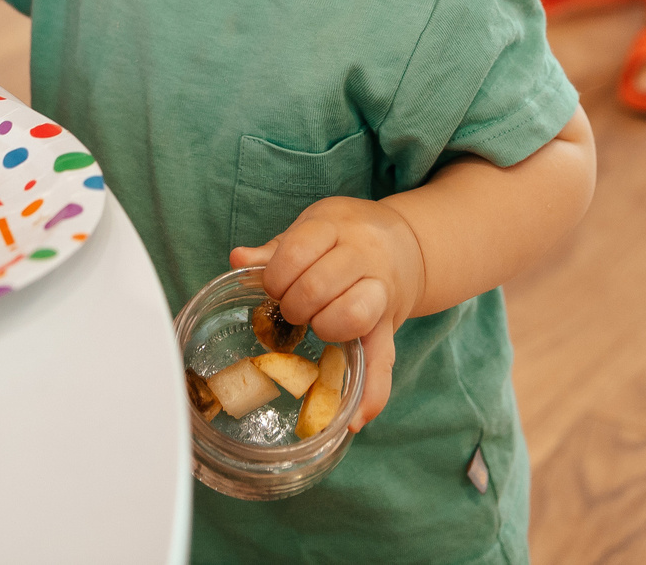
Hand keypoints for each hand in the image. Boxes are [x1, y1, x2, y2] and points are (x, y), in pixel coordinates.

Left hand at [232, 197, 427, 429]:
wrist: (407, 243)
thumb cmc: (345, 238)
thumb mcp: (313, 229)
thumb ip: (277, 249)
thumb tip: (239, 260)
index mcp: (336, 227)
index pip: (297, 251)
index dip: (276, 276)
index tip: (274, 286)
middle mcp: (364, 255)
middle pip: (318, 285)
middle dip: (294, 305)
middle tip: (293, 308)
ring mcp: (382, 291)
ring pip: (352, 316)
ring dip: (325, 328)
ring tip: (317, 325)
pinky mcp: (391, 326)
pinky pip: (385, 361)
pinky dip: (372, 394)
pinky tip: (356, 419)